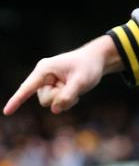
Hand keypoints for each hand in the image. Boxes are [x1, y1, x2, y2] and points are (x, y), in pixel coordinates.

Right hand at [3, 35, 121, 114]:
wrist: (96, 60)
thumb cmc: (88, 66)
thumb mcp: (81, 81)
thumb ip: (68, 95)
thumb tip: (55, 109)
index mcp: (45, 68)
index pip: (28, 87)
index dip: (17, 100)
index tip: (7, 112)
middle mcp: (42, 75)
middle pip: (45, 100)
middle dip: (60, 97)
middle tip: (74, 84)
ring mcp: (47, 82)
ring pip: (50, 103)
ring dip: (65, 100)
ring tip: (74, 86)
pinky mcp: (52, 88)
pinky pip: (55, 104)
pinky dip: (66, 101)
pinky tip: (74, 91)